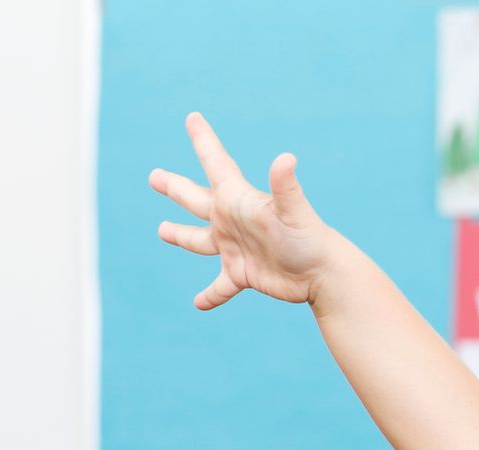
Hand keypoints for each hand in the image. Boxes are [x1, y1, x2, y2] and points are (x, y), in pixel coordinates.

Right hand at [149, 113, 338, 309]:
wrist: (324, 275)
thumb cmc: (309, 239)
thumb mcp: (293, 211)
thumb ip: (285, 186)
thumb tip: (286, 158)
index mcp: (238, 199)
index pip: (215, 163)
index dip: (203, 140)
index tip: (193, 117)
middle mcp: (233, 221)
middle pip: (195, 199)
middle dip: (174, 187)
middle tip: (154, 176)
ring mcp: (235, 248)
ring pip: (198, 241)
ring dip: (180, 236)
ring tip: (162, 229)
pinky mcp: (242, 275)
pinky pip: (220, 287)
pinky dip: (210, 294)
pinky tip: (198, 304)